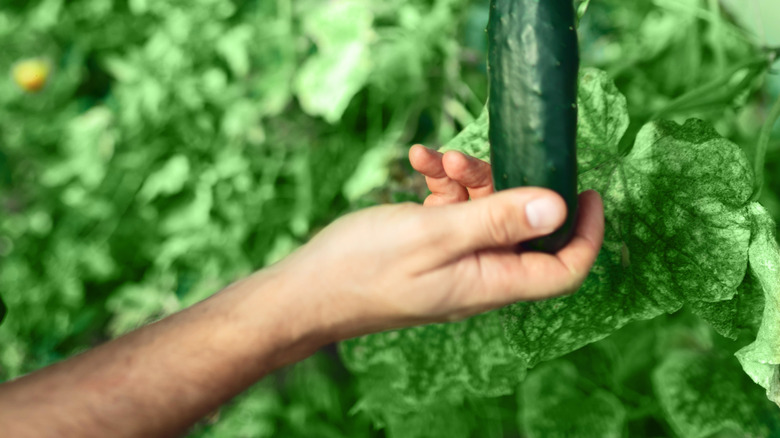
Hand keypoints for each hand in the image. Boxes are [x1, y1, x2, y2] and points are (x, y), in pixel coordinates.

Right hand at [274, 145, 604, 339]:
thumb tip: (559, 208)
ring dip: (465, 178)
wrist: (309, 289)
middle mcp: (480, 274)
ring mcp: (455, 260)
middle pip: (521, 226)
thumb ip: (497, 220)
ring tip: (431, 160)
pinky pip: (453, 210)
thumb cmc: (365, 268)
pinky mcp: (432, 246)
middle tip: (466, 162)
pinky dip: (441, 184)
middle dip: (503, 184)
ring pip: (485, 211)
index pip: (563, 267)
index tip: (587, 191)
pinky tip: (416, 163)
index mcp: (492, 282)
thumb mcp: (435, 235)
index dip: (585, 232)